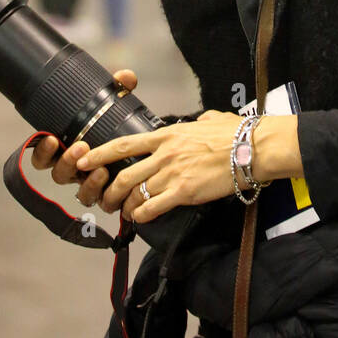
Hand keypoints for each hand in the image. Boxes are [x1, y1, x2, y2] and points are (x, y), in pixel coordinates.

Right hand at [28, 67, 140, 208]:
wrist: (147, 152)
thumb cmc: (122, 129)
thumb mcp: (118, 108)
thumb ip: (119, 91)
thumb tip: (125, 77)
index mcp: (69, 150)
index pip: (44, 156)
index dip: (42, 151)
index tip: (50, 138)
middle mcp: (77, 171)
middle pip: (59, 175)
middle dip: (67, 162)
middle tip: (81, 148)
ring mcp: (92, 186)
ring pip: (79, 192)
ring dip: (87, 182)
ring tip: (101, 169)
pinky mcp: (109, 197)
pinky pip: (100, 202)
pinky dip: (104, 192)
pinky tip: (111, 179)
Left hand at [77, 103, 245, 224]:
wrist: (253, 147)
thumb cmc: (237, 133)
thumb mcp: (211, 119)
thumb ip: (198, 122)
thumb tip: (200, 121)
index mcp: (168, 135)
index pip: (124, 144)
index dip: (100, 153)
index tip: (84, 160)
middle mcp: (165, 153)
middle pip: (124, 173)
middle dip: (107, 189)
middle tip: (103, 198)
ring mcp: (173, 172)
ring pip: (135, 192)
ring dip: (125, 205)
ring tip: (124, 211)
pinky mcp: (184, 191)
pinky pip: (153, 206)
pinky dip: (142, 215)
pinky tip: (141, 218)